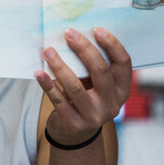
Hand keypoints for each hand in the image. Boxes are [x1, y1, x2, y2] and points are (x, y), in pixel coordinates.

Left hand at [35, 28, 131, 146]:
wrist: (75, 134)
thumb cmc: (86, 99)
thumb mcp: (96, 86)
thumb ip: (92, 67)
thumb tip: (74, 37)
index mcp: (122, 89)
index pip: (123, 63)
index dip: (112, 45)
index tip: (96, 29)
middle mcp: (112, 103)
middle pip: (100, 71)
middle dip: (84, 49)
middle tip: (68, 33)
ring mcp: (94, 115)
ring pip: (76, 86)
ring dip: (60, 65)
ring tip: (48, 51)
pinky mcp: (75, 123)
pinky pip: (59, 100)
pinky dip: (48, 85)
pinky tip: (40, 73)